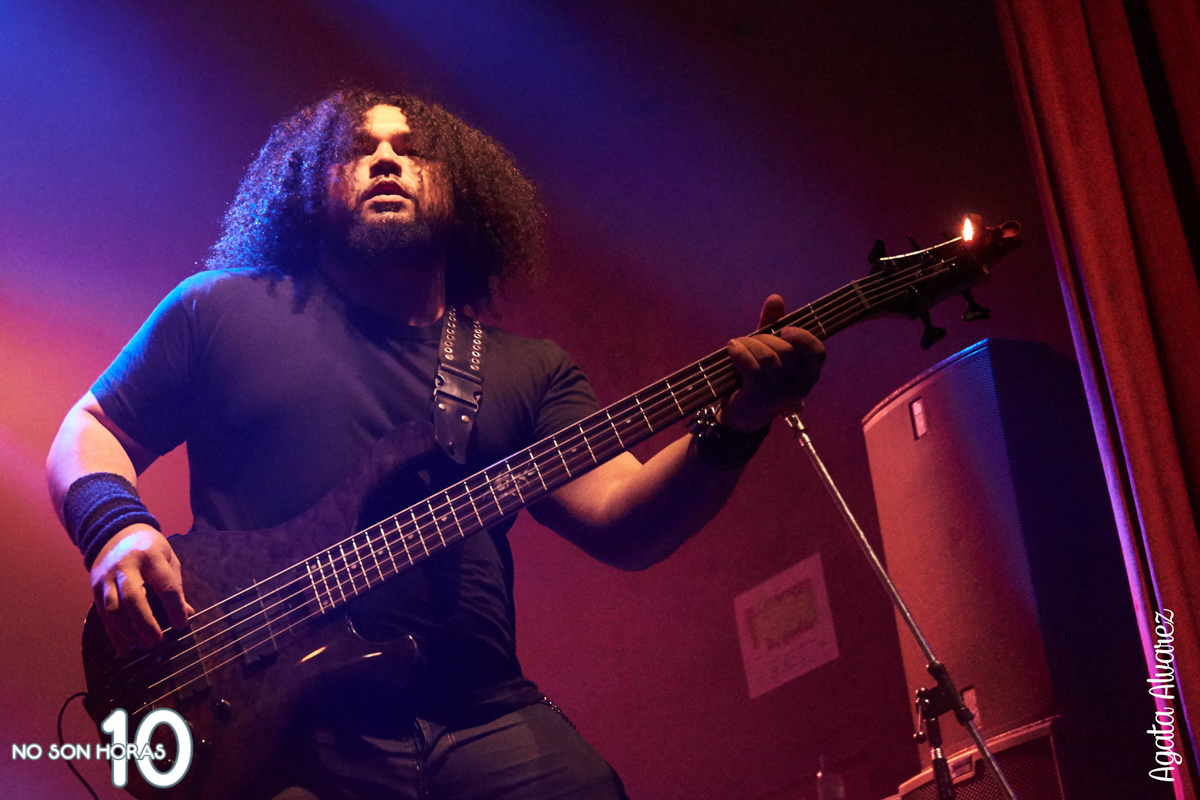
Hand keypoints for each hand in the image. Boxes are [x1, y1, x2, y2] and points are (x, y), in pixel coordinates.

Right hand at [90, 524, 192, 655]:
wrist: (114, 531)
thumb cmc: (149, 547)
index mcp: (150, 557)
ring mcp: (107, 578)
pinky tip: (125, 649)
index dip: (175, 608)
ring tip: (145, 645)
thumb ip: (176, 584)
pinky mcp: (95, 588)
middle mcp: (125, 567)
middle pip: (133, 599)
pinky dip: (114, 635)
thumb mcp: (168, 557)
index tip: (182, 624)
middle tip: (159, 640)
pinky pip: (103, 615)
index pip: (165, 586)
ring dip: (129, 631)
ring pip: (113, 609)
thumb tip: (187, 613)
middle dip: (146, 622)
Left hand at [721, 295, 824, 431]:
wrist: (742, 414)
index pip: (817, 350)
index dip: (802, 337)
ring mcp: (784, 393)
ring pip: (767, 356)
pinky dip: (739, 352)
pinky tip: (731, 349)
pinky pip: (752, 366)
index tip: (784, 330)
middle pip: (785, 349)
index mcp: (810, 371)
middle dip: (762, 338)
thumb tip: (775, 298)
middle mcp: (803, 384)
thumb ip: (774, 324)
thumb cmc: (758, 377)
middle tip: (747, 340)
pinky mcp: (763, 397)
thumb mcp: (767, 347)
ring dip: (748, 344)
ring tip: (737, 345)